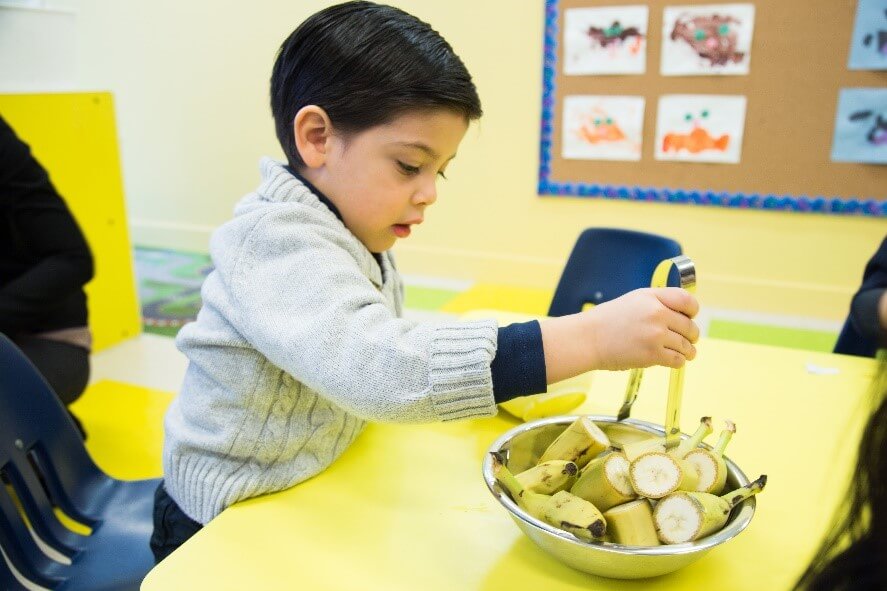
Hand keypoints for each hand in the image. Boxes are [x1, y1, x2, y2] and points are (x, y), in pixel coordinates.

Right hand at [583, 287, 699, 370]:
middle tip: (686, 339)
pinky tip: (671, 359)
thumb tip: (683, 315)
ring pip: (686, 346)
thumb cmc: (609, 320)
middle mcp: (657, 314)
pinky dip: (678, 361)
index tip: (689, 317)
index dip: (692, 311)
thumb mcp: (635, 300)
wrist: (589, 338)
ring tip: (683, 352)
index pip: (687, 301)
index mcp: (653, 297)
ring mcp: (655, 335)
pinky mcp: (652, 354)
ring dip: (687, 351)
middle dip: (691, 335)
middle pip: (690, 326)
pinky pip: (678, 360)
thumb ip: (659, 302)